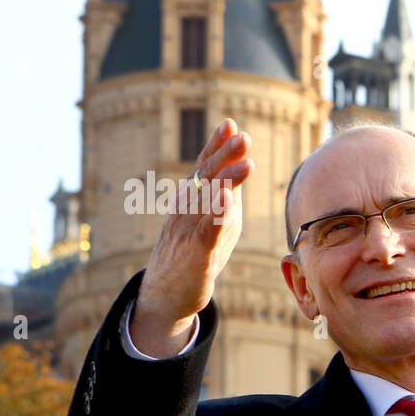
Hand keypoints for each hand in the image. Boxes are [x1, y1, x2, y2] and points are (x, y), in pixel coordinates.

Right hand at [130, 119, 252, 356]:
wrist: (168, 292)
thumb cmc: (194, 251)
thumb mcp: (213, 218)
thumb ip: (225, 193)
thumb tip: (241, 162)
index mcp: (192, 199)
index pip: (204, 167)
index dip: (216, 146)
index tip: (230, 123)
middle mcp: (187, 209)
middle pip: (206, 178)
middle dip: (225, 156)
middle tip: (243, 136)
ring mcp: (190, 229)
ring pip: (208, 200)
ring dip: (228, 180)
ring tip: (246, 162)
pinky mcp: (197, 253)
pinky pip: (207, 231)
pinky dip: (218, 215)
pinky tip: (228, 201)